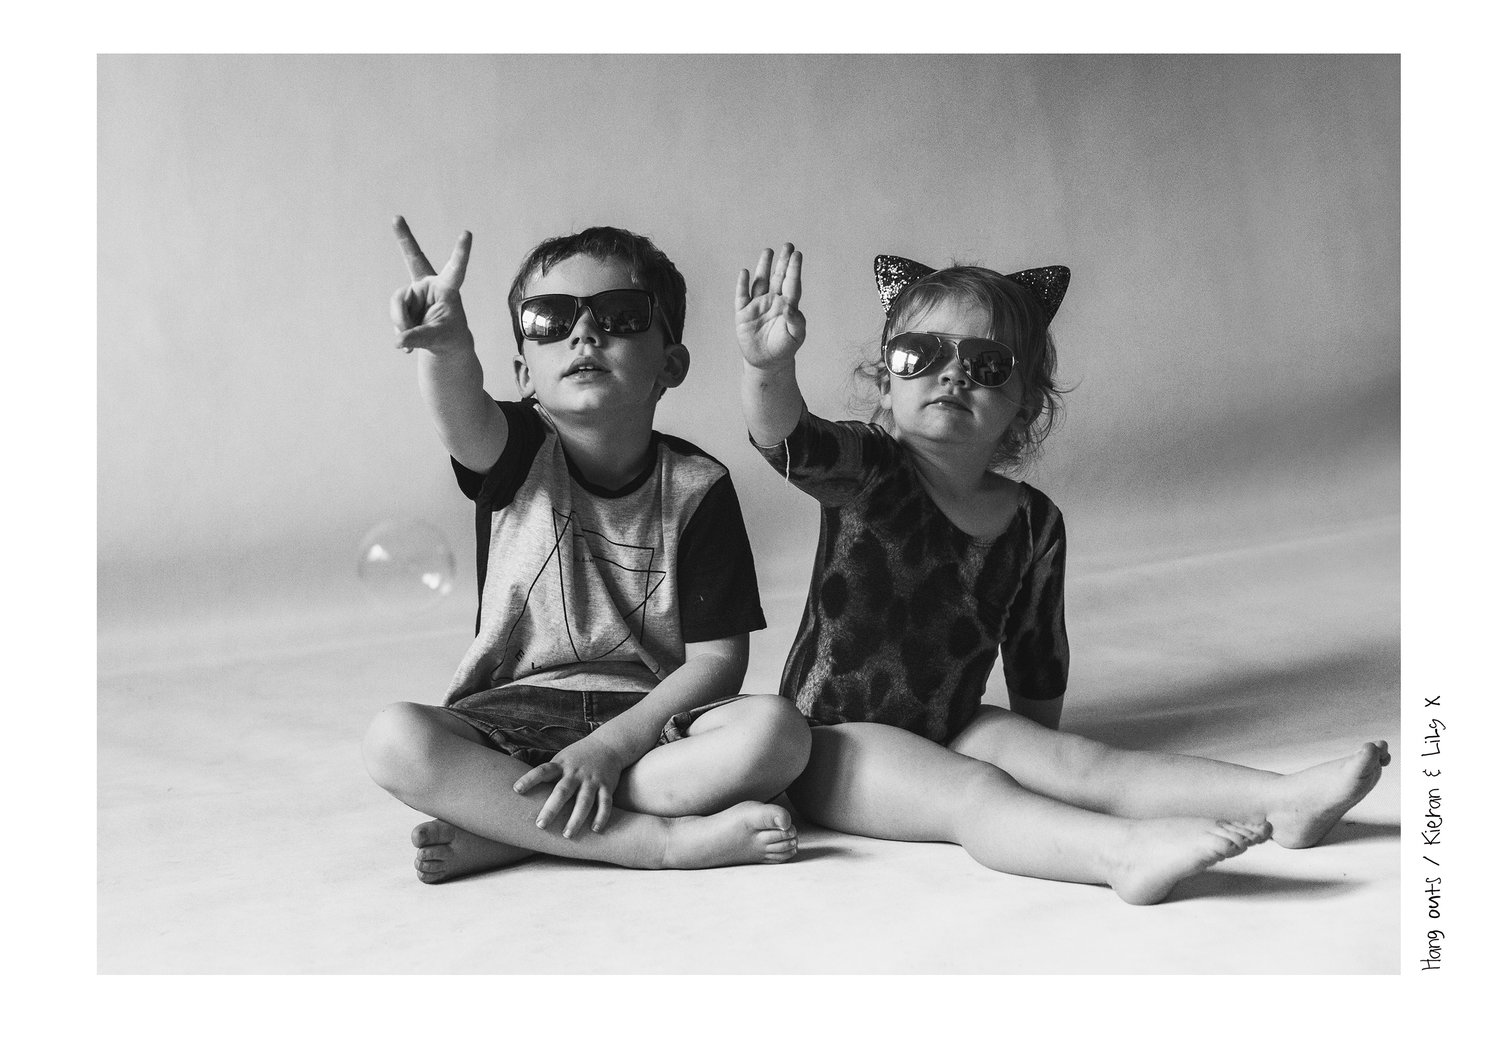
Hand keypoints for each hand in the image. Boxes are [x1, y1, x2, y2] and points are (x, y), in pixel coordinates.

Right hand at [389, 215, 473, 356]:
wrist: (443, 343)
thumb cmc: (449, 337)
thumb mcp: (437, 339)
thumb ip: (419, 338)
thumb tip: (399, 340)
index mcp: (448, 288)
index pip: (456, 268)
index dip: (461, 252)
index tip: (467, 233)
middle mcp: (430, 284)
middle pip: (413, 257)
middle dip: (404, 238)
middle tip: (396, 217)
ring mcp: (415, 291)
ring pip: (398, 301)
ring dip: (402, 323)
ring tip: (413, 336)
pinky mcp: (405, 300)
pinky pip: (394, 312)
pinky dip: (400, 329)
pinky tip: (407, 342)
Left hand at [513, 736, 627, 837]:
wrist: (609, 744)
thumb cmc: (578, 757)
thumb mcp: (562, 759)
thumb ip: (548, 774)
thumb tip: (521, 792)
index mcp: (561, 765)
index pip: (542, 771)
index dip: (529, 779)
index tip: (516, 790)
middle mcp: (576, 773)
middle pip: (562, 791)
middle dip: (551, 809)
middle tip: (540, 825)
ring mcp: (592, 780)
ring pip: (584, 801)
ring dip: (576, 819)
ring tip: (567, 835)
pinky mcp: (607, 786)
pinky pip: (605, 803)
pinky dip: (601, 816)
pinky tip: (595, 830)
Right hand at [735, 243, 805, 368]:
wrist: (767, 362)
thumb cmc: (785, 347)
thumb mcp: (795, 336)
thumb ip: (796, 321)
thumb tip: (790, 307)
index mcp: (788, 304)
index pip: (792, 283)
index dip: (794, 269)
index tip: (797, 254)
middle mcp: (773, 301)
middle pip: (778, 277)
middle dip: (782, 261)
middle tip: (788, 245)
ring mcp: (758, 305)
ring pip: (760, 281)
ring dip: (763, 267)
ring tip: (768, 251)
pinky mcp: (743, 313)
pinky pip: (742, 296)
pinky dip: (742, 284)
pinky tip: (744, 272)